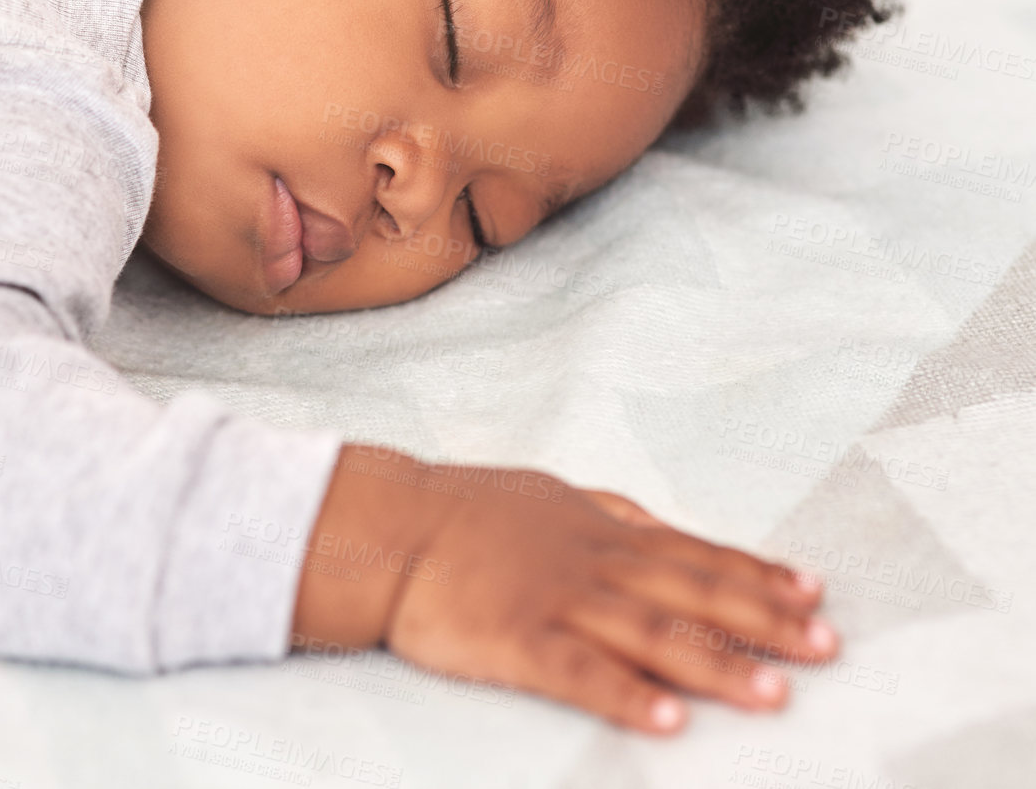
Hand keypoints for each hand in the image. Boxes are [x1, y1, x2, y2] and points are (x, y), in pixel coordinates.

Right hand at [292, 446, 836, 733]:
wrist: (394, 525)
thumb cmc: (470, 511)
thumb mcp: (549, 495)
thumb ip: (608, 513)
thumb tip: (658, 524)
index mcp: (601, 530)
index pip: (694, 553)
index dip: (756, 573)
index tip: (813, 591)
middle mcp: (593, 564)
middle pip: (690, 593)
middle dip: (763, 621)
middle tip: (826, 645)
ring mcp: (557, 601)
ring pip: (650, 634)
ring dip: (715, 666)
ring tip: (773, 694)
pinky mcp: (517, 641)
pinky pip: (579, 673)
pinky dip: (626, 697)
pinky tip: (668, 724)